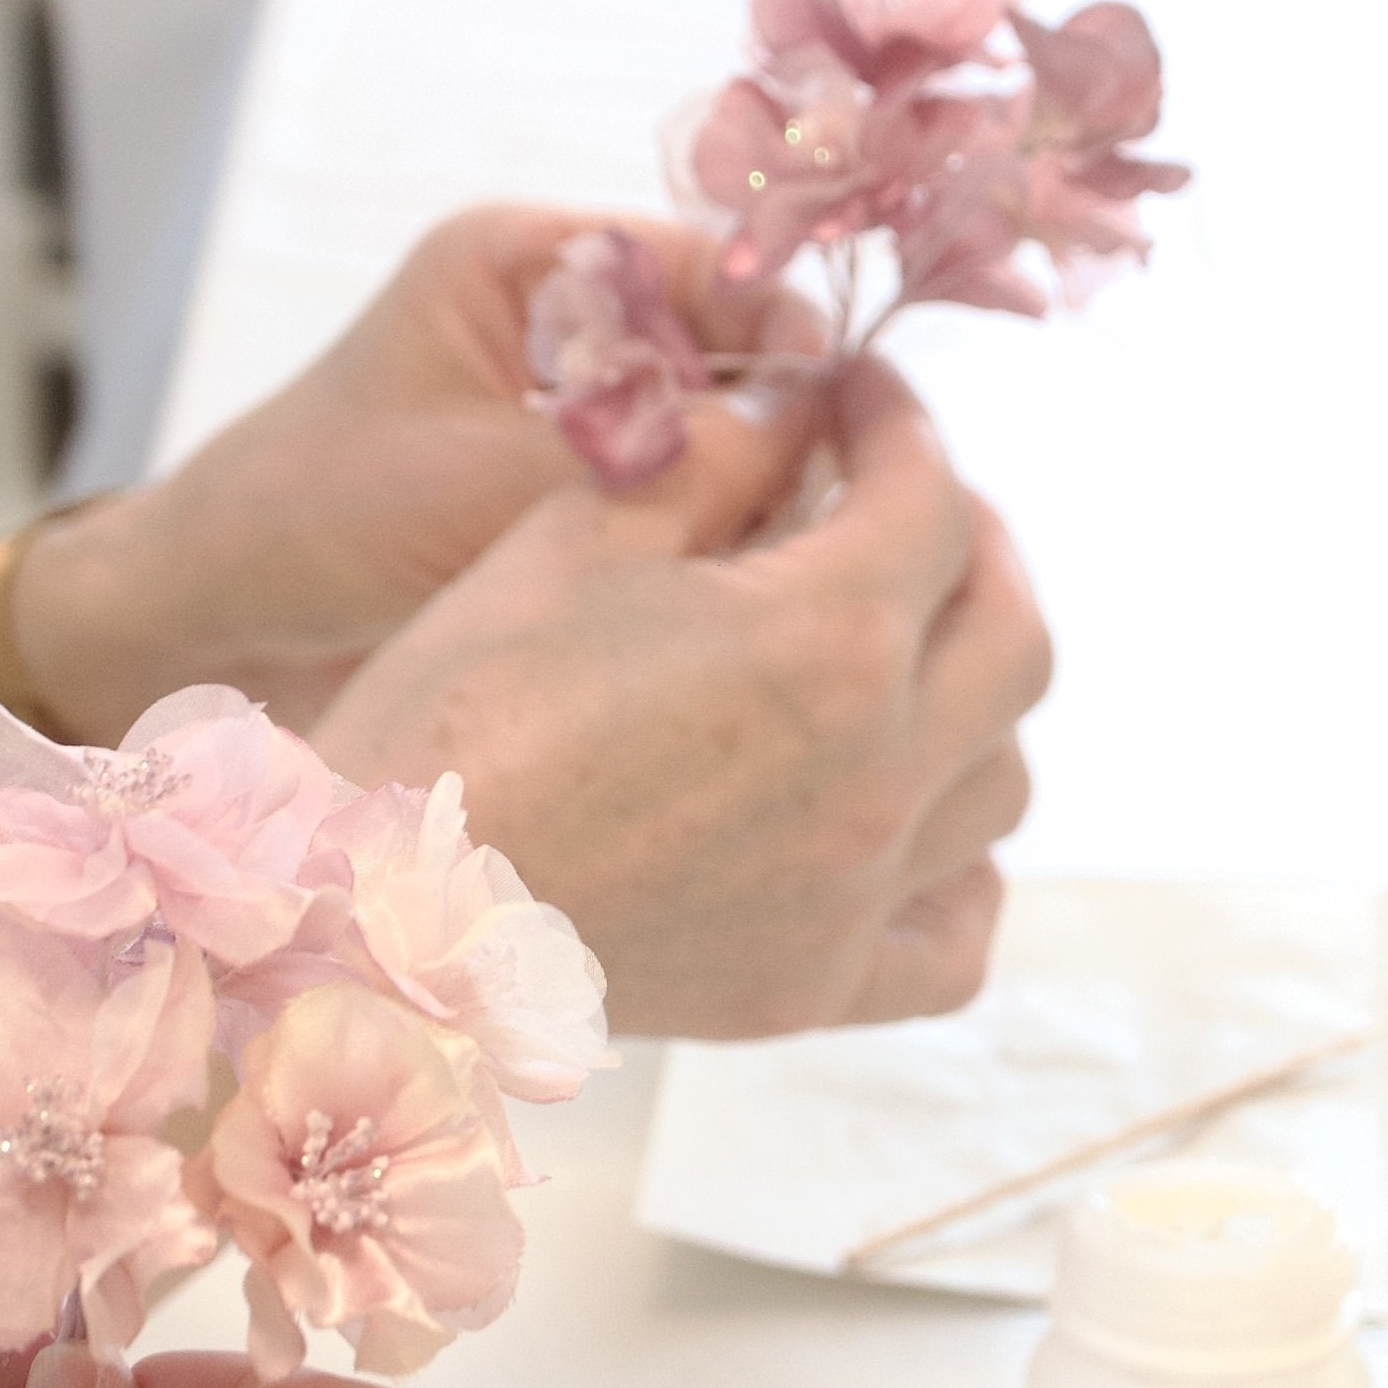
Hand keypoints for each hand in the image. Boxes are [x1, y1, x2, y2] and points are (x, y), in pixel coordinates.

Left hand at [18, 203, 797, 728]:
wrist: (214, 619)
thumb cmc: (318, 520)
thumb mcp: (494, 479)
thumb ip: (652, 457)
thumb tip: (812, 445)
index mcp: (528, 258)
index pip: (713, 265)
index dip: (787, 335)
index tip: (842, 415)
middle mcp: (559, 314)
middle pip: (730, 348)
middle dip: (780, 421)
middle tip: (832, 506)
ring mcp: (568, 403)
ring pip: (716, 430)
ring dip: (749, 489)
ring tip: (787, 558)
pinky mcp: (567, 487)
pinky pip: (678, 495)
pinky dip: (710, 538)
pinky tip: (737, 590)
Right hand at [312, 353, 1050, 1033]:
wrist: (376, 916)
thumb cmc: (452, 717)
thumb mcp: (571, 541)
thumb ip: (707, 459)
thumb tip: (791, 408)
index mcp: (827, 639)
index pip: (931, 499)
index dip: (899, 426)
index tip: (858, 401)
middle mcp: (880, 772)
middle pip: (1011, 635)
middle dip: (974, 547)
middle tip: (907, 507)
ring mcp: (858, 893)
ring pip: (1001, 779)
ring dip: (974, 700)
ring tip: (905, 658)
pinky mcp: (816, 986)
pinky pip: (955, 938)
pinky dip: (960, 876)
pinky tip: (913, 829)